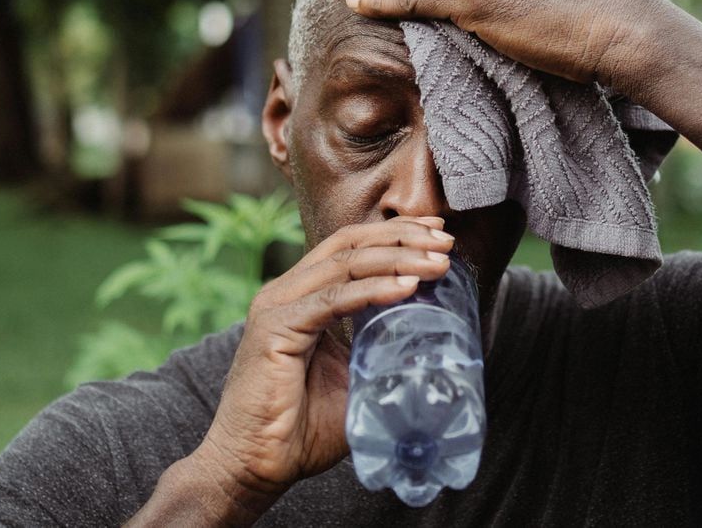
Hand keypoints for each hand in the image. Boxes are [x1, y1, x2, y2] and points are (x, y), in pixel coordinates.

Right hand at [191, 216, 455, 505]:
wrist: (255, 468)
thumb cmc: (302, 429)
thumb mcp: (356, 378)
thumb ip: (382, 351)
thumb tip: (433, 342)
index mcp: (302, 297)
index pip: (352, 247)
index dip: (395, 234)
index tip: (438, 235)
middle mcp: (286, 293)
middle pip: (350, 244)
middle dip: (403, 237)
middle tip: (446, 242)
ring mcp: (277, 307)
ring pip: (345, 264)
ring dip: (397, 258)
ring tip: (437, 263)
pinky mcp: (274, 330)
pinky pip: (333, 299)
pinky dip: (373, 290)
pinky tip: (406, 288)